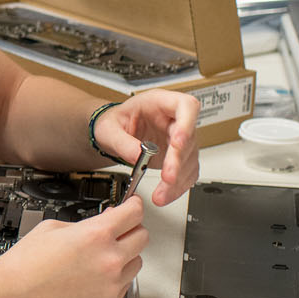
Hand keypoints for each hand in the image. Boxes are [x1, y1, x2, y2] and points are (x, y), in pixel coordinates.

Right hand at [0, 199, 146, 297]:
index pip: (134, 213)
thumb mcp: (52, 227)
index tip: (133, 204)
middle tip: (119, 229)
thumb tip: (100, 225)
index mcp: (95, 235)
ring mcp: (111, 284)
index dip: (134, 205)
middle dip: (131, 229)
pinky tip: (95, 275)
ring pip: (137, 262)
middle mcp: (109, 259)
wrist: (12, 297)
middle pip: (142, 237)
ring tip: (103, 256)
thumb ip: (83, 225)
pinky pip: (125, 285)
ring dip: (126, 255)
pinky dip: (116, 278)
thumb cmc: (25, 266)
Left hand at [95, 90, 200, 206]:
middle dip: (178, 160)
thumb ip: (122, 141)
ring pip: (189, 159)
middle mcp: (174, 120)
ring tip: (161, 194)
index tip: (178, 142)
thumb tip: (138, 155)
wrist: (113, 133)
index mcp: (160, 103)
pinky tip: (167, 194)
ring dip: (178, 179)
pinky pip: (187, 172)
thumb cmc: (114, 123)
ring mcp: (180, 139)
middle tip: (168, 177)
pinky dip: (178, 186)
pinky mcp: (180, 157)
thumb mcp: (109, 129)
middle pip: (189, 138)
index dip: (186, 124)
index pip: (186, 106)